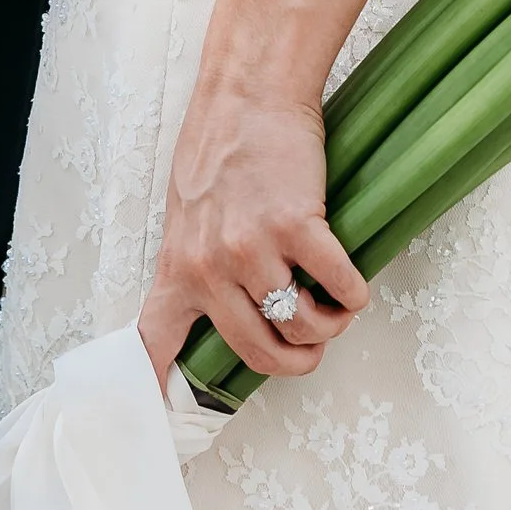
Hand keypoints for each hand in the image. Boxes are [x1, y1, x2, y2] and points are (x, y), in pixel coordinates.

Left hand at [138, 77, 366, 385]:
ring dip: (328, 326)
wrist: (248, 91)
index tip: (159, 418)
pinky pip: (337, 286)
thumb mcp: (185, 212)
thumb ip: (195, 260)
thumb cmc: (218, 145)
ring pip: (301, 323)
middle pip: (257, 351)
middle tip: (311, 347)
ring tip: (335, 307)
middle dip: (294, 360)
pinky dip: (353, 295)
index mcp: (178, 266)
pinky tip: (354, 286)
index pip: (156, 339)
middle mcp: (211, 267)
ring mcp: (254, 248)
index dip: (156, 386)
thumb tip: (218, 304)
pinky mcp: (298, 225)